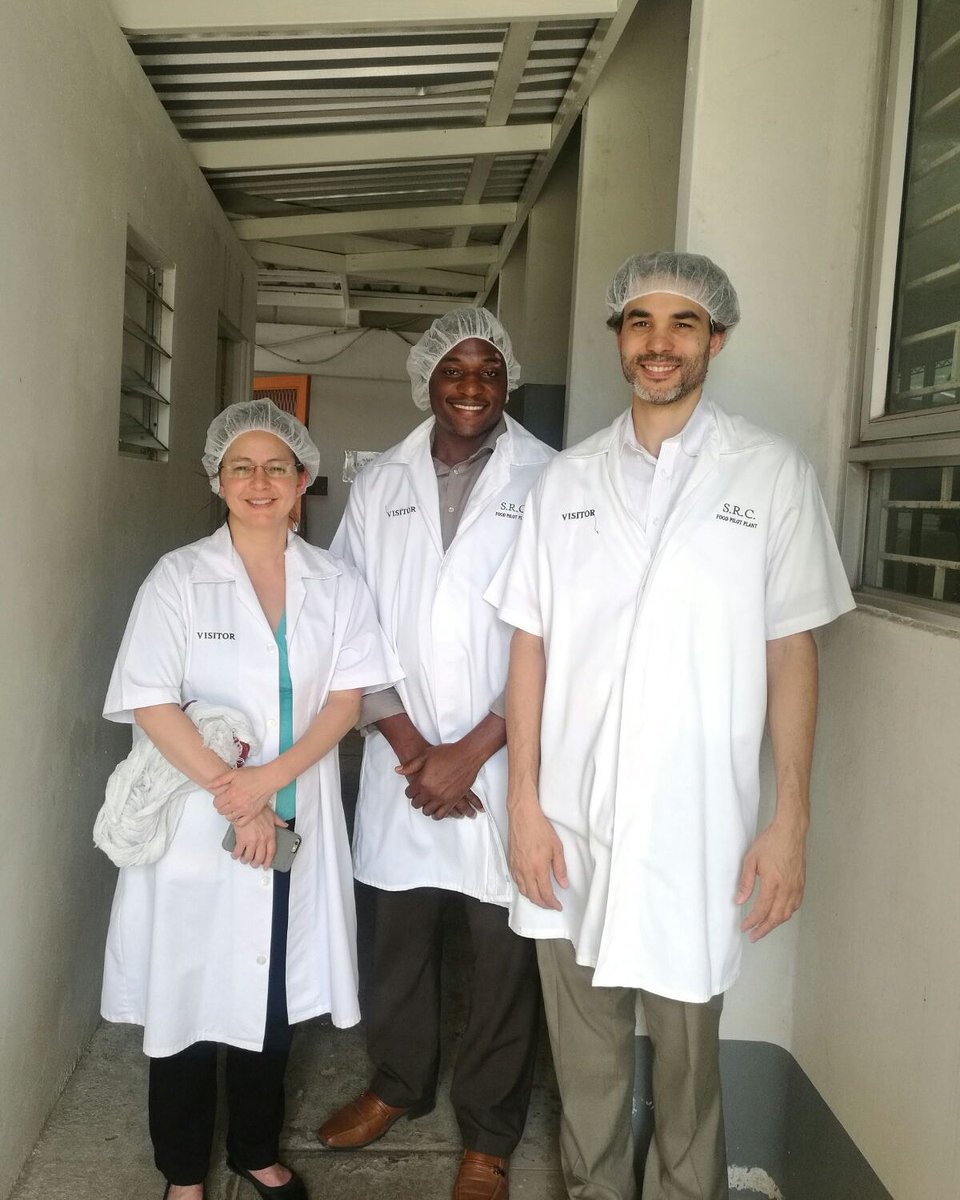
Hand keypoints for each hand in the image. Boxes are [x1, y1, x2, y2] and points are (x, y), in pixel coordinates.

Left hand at [211, 763, 281, 826]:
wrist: (268, 779)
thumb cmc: (253, 775)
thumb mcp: (234, 773)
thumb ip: (219, 780)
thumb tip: (208, 785)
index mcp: (231, 793)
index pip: (216, 803)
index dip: (217, 800)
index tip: (221, 798)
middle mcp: (237, 803)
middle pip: (221, 811)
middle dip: (222, 806)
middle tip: (227, 802)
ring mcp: (245, 810)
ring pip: (229, 818)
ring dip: (229, 813)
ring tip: (233, 807)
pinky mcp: (252, 814)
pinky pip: (240, 823)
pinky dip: (237, 820)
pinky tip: (239, 813)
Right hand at [228, 807, 287, 869]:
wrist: (246, 806)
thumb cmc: (258, 809)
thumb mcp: (272, 815)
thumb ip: (279, 822)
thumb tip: (285, 825)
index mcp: (270, 835)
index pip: (271, 852)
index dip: (268, 861)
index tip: (266, 865)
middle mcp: (262, 840)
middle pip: (259, 857)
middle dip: (256, 863)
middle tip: (253, 864)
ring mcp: (252, 841)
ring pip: (249, 857)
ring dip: (246, 860)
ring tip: (244, 859)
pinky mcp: (241, 839)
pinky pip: (238, 852)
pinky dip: (236, 855)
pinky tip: (235, 855)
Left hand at [397, 742, 481, 819]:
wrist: (467, 756)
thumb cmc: (446, 753)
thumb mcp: (425, 755)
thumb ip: (411, 765)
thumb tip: (398, 770)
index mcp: (422, 782)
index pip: (409, 793)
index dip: (410, 791)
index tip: (412, 790)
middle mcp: (430, 792)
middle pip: (417, 804)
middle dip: (417, 800)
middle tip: (419, 796)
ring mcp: (442, 798)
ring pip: (428, 811)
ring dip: (426, 808)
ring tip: (428, 803)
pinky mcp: (453, 801)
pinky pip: (442, 814)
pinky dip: (437, 815)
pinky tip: (436, 811)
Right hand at [508, 791, 566, 909]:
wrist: (523, 816)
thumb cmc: (540, 829)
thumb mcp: (557, 848)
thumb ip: (560, 868)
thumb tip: (563, 884)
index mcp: (538, 869)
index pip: (545, 894)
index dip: (552, 903)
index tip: (558, 906)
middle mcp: (525, 871)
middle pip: (533, 896)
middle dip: (543, 904)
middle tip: (551, 905)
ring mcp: (516, 867)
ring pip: (523, 891)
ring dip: (532, 898)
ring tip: (541, 898)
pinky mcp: (511, 862)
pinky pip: (516, 882)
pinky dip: (523, 889)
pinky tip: (529, 886)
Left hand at [736, 819, 806, 940]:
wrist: (791, 831)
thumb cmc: (771, 842)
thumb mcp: (751, 860)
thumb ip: (746, 882)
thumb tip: (739, 900)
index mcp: (773, 883)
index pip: (762, 910)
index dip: (752, 922)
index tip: (745, 928)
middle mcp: (787, 889)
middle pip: (776, 917)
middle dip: (764, 929)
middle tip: (754, 936)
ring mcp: (796, 887)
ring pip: (787, 913)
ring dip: (775, 924)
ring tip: (764, 928)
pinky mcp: (801, 884)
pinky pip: (795, 905)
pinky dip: (786, 914)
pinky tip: (779, 914)